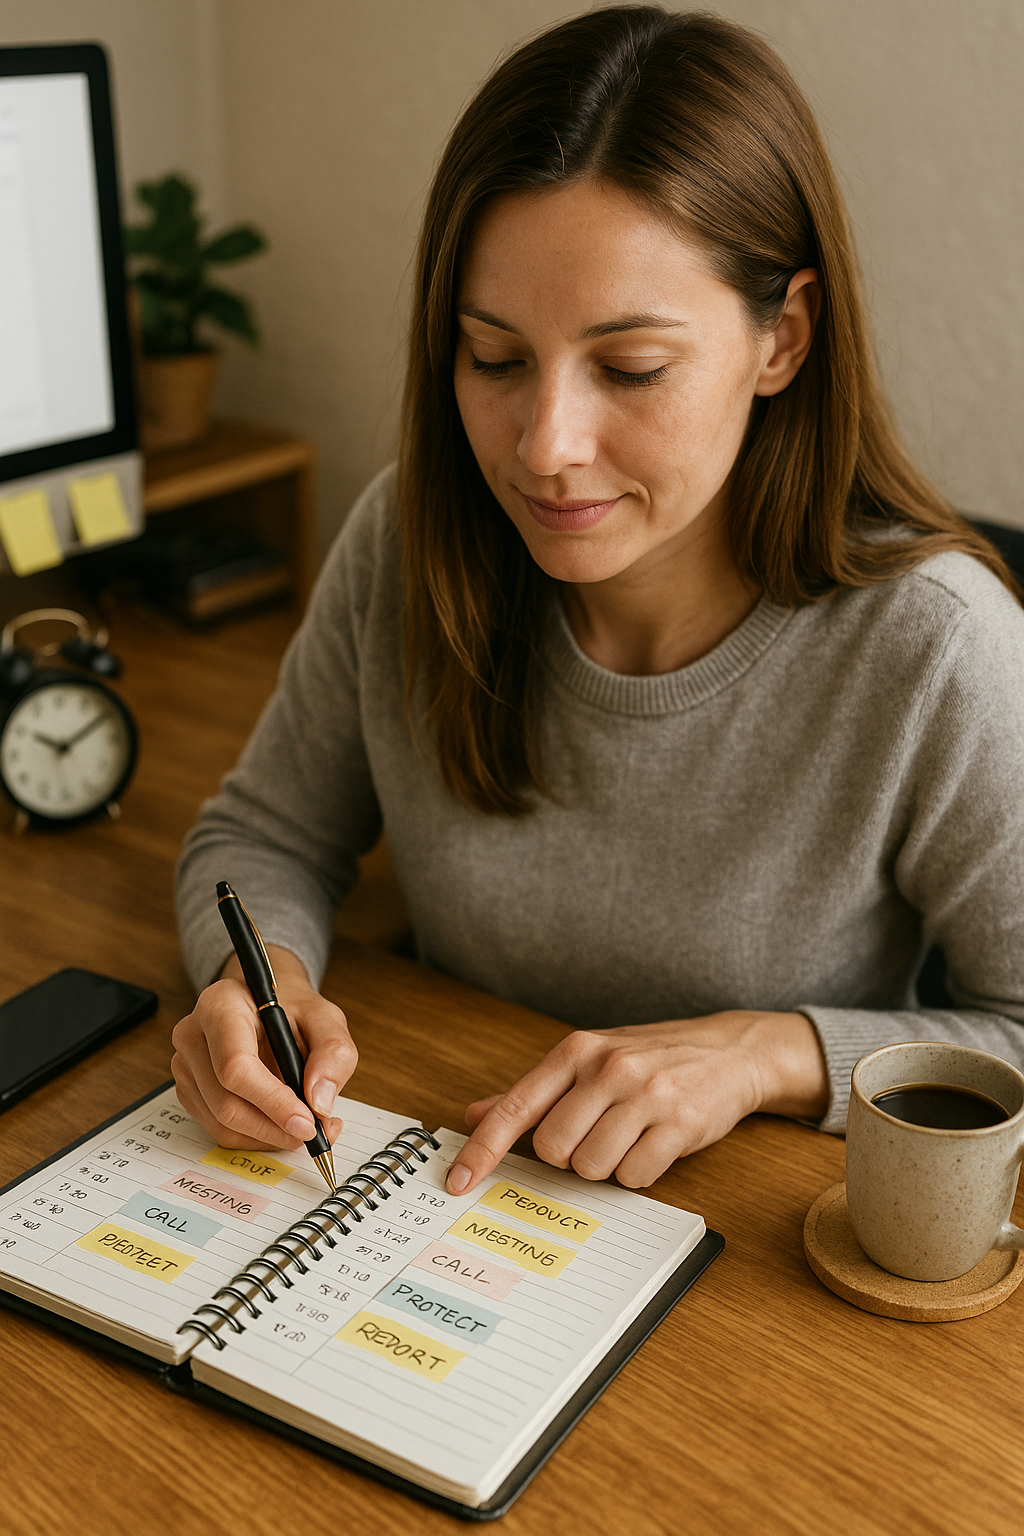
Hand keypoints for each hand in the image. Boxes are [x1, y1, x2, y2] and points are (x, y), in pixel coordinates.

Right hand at [171, 945, 357, 1149]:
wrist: (264, 1003)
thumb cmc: (291, 1007)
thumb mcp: (326, 1018)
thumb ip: (333, 1054)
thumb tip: (320, 1103)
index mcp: (221, 1007)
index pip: (236, 1066)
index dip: (273, 1102)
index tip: (307, 1122)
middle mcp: (193, 1036)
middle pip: (226, 1104)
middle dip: (276, 1128)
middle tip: (317, 1130)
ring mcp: (185, 1065)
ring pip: (222, 1125)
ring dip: (269, 1137)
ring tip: (306, 1125)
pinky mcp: (188, 1090)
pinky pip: (219, 1130)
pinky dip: (256, 1136)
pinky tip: (282, 1122)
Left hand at [445, 1010, 827, 1193]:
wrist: (730, 1050)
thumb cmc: (652, 1057)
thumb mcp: (590, 1059)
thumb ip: (534, 1091)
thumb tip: (475, 1114)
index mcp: (577, 1051)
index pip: (516, 1107)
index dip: (483, 1150)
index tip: (458, 1182)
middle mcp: (608, 1068)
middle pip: (554, 1149)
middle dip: (570, 1157)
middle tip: (597, 1135)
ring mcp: (645, 1095)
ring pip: (593, 1167)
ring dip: (607, 1166)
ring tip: (629, 1137)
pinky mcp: (680, 1123)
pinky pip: (636, 1176)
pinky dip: (640, 1172)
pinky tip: (654, 1146)